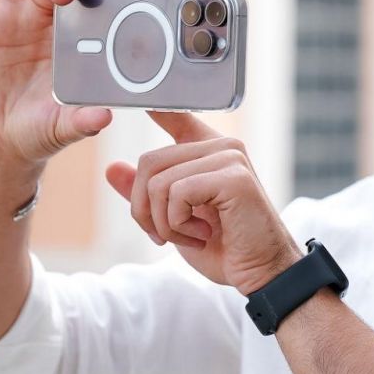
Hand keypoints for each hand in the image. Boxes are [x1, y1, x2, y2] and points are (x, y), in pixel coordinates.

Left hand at [104, 110, 303, 295]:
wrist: (262, 273)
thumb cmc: (224, 247)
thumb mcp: (174, 220)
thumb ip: (146, 194)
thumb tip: (112, 168)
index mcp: (209, 152)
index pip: (178, 115)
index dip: (156, 106)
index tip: (143, 101)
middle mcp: (221, 147)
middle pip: (149, 162)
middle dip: (143, 209)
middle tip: (165, 236)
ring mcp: (229, 158)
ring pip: (158, 182)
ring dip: (163, 223)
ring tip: (190, 236)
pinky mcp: (233, 178)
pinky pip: (177, 194)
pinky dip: (178, 224)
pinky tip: (202, 234)